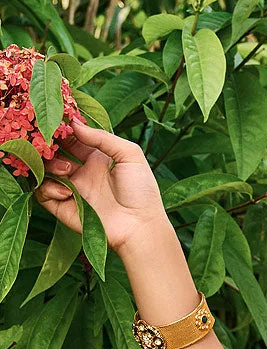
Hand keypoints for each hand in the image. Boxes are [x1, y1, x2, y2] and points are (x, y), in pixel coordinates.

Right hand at [34, 118, 169, 254]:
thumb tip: (74, 123)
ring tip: (67, 170)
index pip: (72, 138)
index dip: (63, 129)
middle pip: (54, 152)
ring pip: (45, 170)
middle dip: (50, 145)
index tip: (57, 121)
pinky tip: (68, 191)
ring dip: (51, 165)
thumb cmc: (141, 191)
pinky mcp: (63, 207)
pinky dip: (49, 188)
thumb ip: (103, 137)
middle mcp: (81, 172)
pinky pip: (43, 193)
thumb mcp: (130, 155)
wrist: (140, 227)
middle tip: (51, 142)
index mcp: (96, 158)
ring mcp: (71, 189)